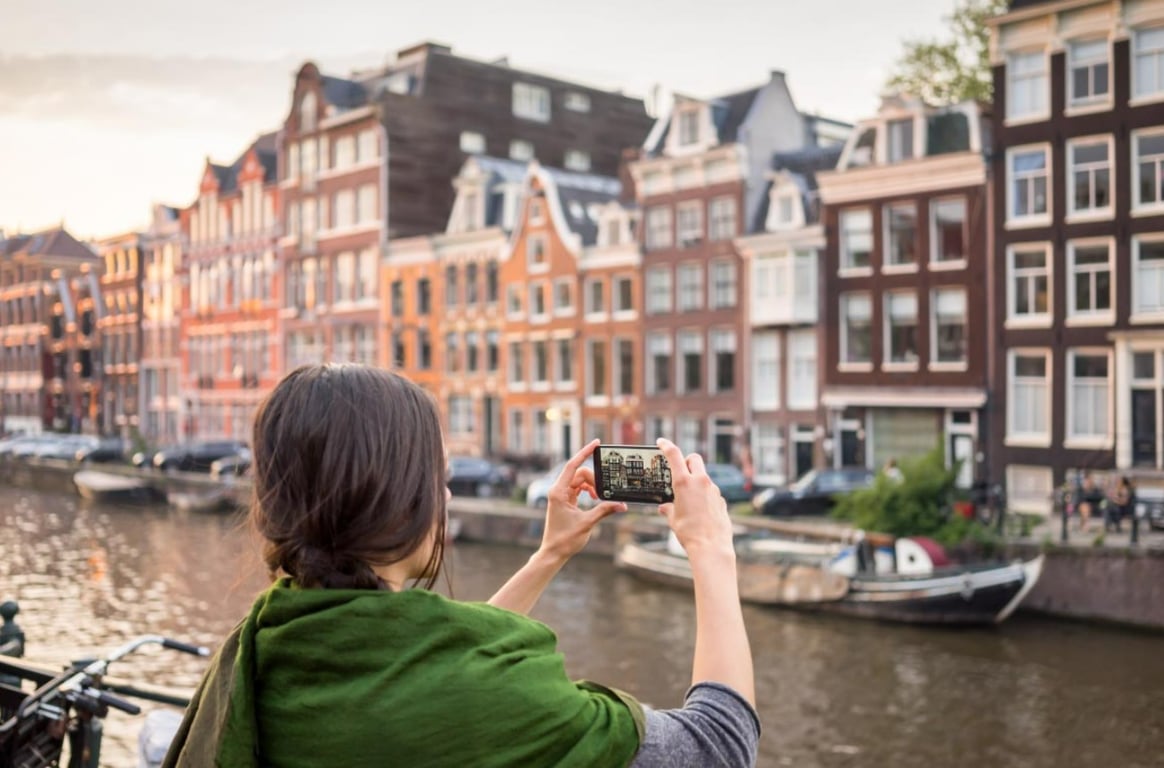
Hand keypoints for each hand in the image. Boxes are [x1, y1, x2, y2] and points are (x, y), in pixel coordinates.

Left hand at [540, 439, 626, 561]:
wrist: (554, 552)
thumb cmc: (565, 539)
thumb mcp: (588, 523)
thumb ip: (604, 510)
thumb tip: (622, 504)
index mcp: (559, 492)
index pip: (573, 465)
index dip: (585, 453)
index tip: (596, 443)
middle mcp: (558, 490)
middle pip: (579, 473)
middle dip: (594, 479)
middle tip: (603, 493)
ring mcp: (561, 495)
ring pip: (580, 481)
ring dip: (592, 486)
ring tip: (600, 498)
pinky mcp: (565, 501)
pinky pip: (579, 488)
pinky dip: (589, 491)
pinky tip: (596, 499)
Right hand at [655, 439, 733, 558]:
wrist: (711, 547)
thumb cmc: (689, 533)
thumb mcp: (673, 519)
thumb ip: (668, 509)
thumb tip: (664, 507)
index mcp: (684, 483)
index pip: (674, 455)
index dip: (666, 445)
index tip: (661, 442)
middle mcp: (701, 482)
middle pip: (694, 458)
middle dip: (686, 461)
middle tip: (679, 472)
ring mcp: (713, 490)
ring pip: (703, 476)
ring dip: (696, 481)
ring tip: (688, 500)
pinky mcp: (721, 500)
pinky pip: (711, 492)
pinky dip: (704, 496)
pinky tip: (700, 511)